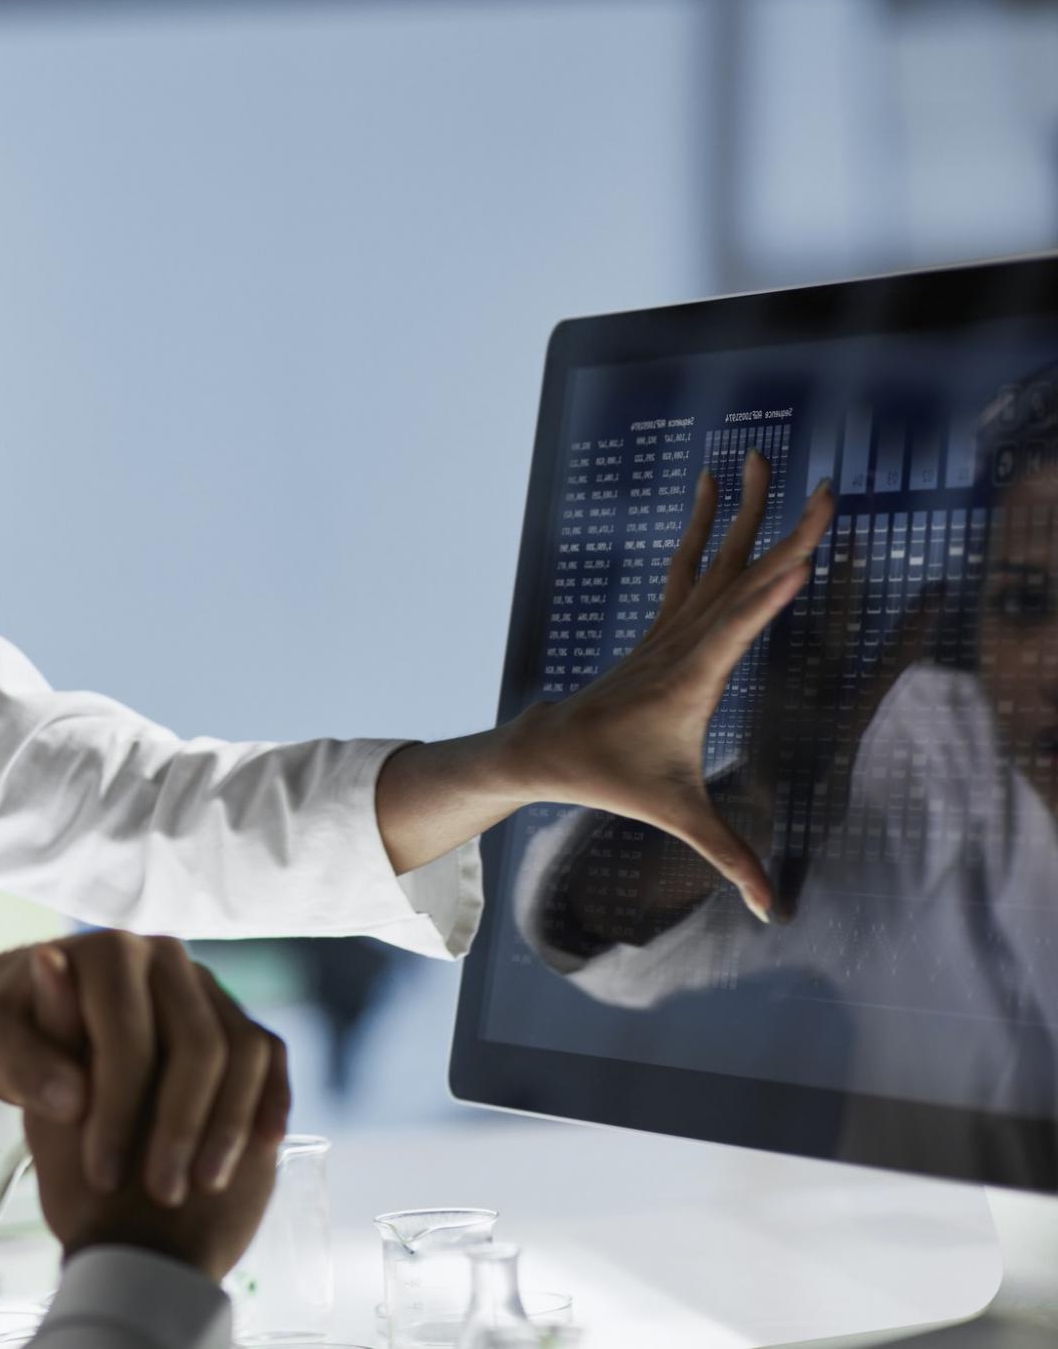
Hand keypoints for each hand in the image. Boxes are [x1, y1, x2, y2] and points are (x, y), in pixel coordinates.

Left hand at [0, 931, 287, 1206]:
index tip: (102, 1176)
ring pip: (241, 1049)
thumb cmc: (13, 1028)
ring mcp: (204, 982)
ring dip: (229, 1122)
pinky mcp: (229, 1010)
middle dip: (181, 1125)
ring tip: (206, 1185)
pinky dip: (271, 1096)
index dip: (118, 1111)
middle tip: (162, 1192)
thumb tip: (71, 1099)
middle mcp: (166, 955)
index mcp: (109, 953)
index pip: (127, 1036)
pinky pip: (267, 1051)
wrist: (40, 1013)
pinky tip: (262, 1145)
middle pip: (197, 1043)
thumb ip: (21, 1061)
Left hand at [508, 452, 835, 920]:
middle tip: (820, 485)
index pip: (737, 629)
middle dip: (779, 532)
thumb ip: (728, 858)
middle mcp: (681, 643)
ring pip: (712, 559)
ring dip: (740, 509)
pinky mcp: (664, 625)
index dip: (770, 594)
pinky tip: (712, 491)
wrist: (546, 746)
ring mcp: (670, 628)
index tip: (802, 555)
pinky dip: (706, 527)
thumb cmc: (611, 778)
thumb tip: (773, 910)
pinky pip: (689, 565)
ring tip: (753, 456)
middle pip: (737, 578)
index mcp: (689, 680)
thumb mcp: (674, 816)